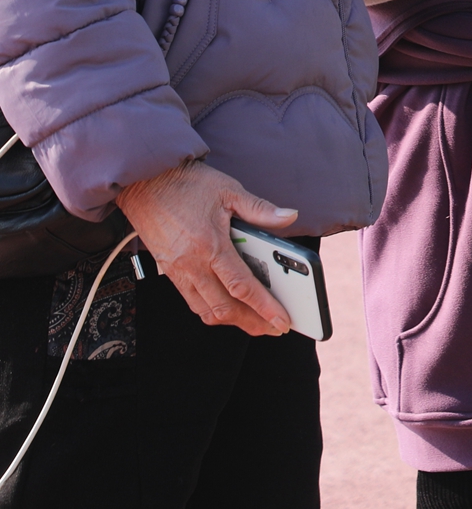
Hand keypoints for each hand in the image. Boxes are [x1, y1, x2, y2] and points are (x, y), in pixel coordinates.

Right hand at [117, 161, 295, 335]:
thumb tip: (290, 217)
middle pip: (224, 307)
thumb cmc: (187, 184)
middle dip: (252, 322)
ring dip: (231, 320)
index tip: (282, 320)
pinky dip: (210, 310)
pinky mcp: (168, 270)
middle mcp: (191, 264)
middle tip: (274, 328)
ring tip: (254, 323)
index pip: (242, 286)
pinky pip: (191, 300)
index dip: (265, 307)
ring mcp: (176, 270)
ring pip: (205, 309)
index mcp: (210, 245)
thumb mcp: (229, 190)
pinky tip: (226, 308)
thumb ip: (260, 209)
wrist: (143, 181)